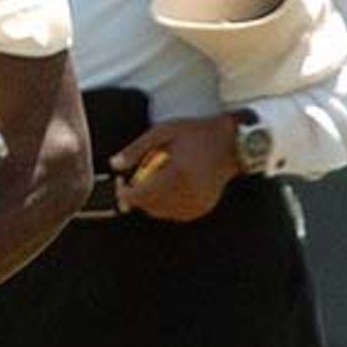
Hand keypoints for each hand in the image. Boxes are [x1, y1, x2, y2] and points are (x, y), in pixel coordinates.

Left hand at [111, 116, 239, 220]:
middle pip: (149, 206)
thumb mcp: (163, 132)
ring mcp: (196, 203)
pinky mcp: (202, 208)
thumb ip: (136, 149)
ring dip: (150, 201)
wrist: (232, 143)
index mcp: (177, 174)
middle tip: (132, 181)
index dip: (125, 193)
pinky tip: (169, 188)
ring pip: (161, 212)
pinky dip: (167, 205)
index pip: (141, 195)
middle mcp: (188, 192)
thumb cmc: (197, 134)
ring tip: (152, 181)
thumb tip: (114, 164)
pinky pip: (175, 214)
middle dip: (137, 196)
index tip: (119, 184)